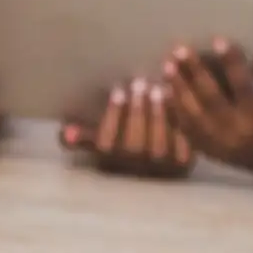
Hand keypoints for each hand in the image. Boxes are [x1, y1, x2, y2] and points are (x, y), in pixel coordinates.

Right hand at [60, 78, 194, 179]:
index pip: (108, 144)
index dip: (113, 116)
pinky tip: (178, 97)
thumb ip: (84, 136)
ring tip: (158, 88)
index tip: (117, 91)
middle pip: (135, 144)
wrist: (165, 161)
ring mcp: (162, 167)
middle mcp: (136, 168)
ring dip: (159, 114)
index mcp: (113, 161)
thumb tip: (66, 132)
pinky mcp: (186, 160)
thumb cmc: (126, 142)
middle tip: (140, 83)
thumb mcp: (102, 140)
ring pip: (160, 142)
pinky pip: (183, 140)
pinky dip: (180, 119)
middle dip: (137, 112)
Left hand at [162, 41, 252, 178]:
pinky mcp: (211, 152)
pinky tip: (163, 92)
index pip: (243, 85)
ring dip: (178, 89)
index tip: (218, 40)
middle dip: (194, 72)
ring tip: (167, 67)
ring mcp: (221, 145)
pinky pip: (186, 130)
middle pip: (210, 99)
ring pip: (193, 115)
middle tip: (179, 50)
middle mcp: (238, 133)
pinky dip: (174, 111)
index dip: (231, 62)